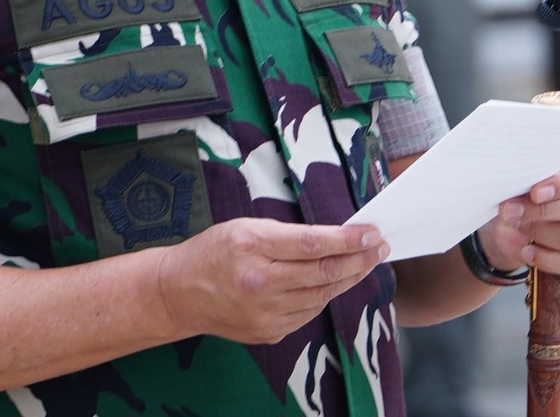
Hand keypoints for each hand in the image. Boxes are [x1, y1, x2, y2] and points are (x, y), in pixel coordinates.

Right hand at [153, 218, 387, 345]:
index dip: (348, 240)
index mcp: (252, 247)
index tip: (371, 233)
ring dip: (348, 278)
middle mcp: (260, 283)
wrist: (179, 293)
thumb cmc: (213, 252)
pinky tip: (333, 283)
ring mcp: (265, 313)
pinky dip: (325, 296)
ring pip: (322, 295)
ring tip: (364, 263)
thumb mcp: (245, 227)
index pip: (313, 244)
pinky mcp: (269, 332)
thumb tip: (333, 237)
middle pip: (324, 273)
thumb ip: (287, 234)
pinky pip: (308, 312)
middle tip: (380, 248)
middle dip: (359, 259)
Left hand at [475, 145, 559, 277]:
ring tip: (518, 227)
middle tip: (511, 211)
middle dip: (541, 211)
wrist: (530, 206)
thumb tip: (519, 180)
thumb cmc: (534, 179)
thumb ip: (534, 171)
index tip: (534, 193)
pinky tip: (528, 251)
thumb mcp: (533, 169)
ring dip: (541, 234)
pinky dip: (548, 259)